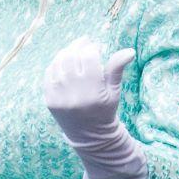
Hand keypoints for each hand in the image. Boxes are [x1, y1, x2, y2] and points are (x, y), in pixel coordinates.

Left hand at [43, 37, 146, 178]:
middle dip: (79, 45)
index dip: (93, 47)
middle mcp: (74, 92)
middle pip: (72, 56)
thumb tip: (130, 51)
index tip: (98, 47)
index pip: (89, 56)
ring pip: (58, 62)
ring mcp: (59, 96)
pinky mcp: (49, 99)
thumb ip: (117, 69)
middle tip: (85, 42)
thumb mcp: (114, 91)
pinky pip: (49, 73)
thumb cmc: (105, 110)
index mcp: (93, 90)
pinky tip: (65, 62)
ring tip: (75, 51)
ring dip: (67, 52)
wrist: (89, 136)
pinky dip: (56, 64)